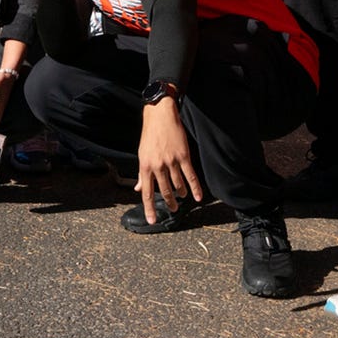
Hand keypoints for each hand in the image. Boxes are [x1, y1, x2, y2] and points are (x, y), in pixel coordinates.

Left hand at [136, 98, 203, 223]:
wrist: (160, 116)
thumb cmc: (149, 136)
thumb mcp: (141, 155)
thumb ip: (142, 174)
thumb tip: (138, 189)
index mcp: (145, 167)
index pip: (147, 193)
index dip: (149, 209)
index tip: (152, 221)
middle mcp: (157, 166)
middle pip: (164, 192)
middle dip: (169, 203)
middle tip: (172, 209)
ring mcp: (171, 161)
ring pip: (178, 185)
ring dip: (180, 193)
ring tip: (182, 197)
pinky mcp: (183, 156)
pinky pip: (190, 176)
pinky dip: (195, 188)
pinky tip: (198, 196)